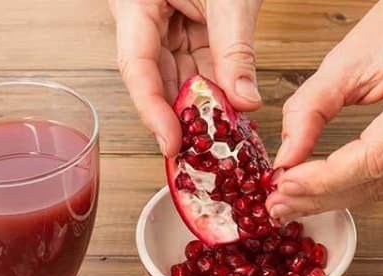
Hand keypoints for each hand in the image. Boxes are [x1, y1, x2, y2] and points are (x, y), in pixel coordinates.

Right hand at [109, 0, 262, 156]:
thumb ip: (236, 49)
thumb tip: (246, 101)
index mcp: (137, 4)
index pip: (136, 66)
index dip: (151, 109)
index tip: (171, 141)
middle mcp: (145, 20)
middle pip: (154, 78)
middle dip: (179, 117)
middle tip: (200, 153)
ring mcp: (165, 26)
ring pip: (176, 77)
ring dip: (199, 108)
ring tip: (219, 139)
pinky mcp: (185, 31)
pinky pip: (194, 67)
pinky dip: (212, 90)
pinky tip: (227, 113)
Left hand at [266, 0, 382, 220]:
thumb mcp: (345, 59)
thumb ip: (309, 109)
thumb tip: (286, 158)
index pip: (374, 158)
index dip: (324, 178)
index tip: (285, 183)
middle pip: (379, 180)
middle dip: (322, 195)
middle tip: (279, 203)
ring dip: (335, 198)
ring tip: (293, 201)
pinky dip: (358, 189)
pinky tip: (327, 192)